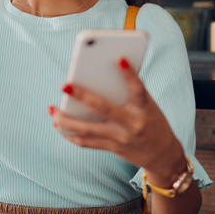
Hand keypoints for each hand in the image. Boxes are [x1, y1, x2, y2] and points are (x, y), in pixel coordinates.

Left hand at [51, 58, 183, 175]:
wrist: (162, 155)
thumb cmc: (152, 121)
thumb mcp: (149, 105)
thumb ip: (131, 92)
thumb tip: (105, 73)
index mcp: (145, 108)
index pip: (138, 88)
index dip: (129, 74)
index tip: (119, 58)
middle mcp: (133, 124)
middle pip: (104, 108)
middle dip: (82, 96)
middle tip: (64, 84)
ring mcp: (121, 138)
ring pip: (88, 130)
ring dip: (66, 121)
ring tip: (52, 110)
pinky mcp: (112, 148)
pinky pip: (87, 142)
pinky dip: (71, 134)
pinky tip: (59, 125)